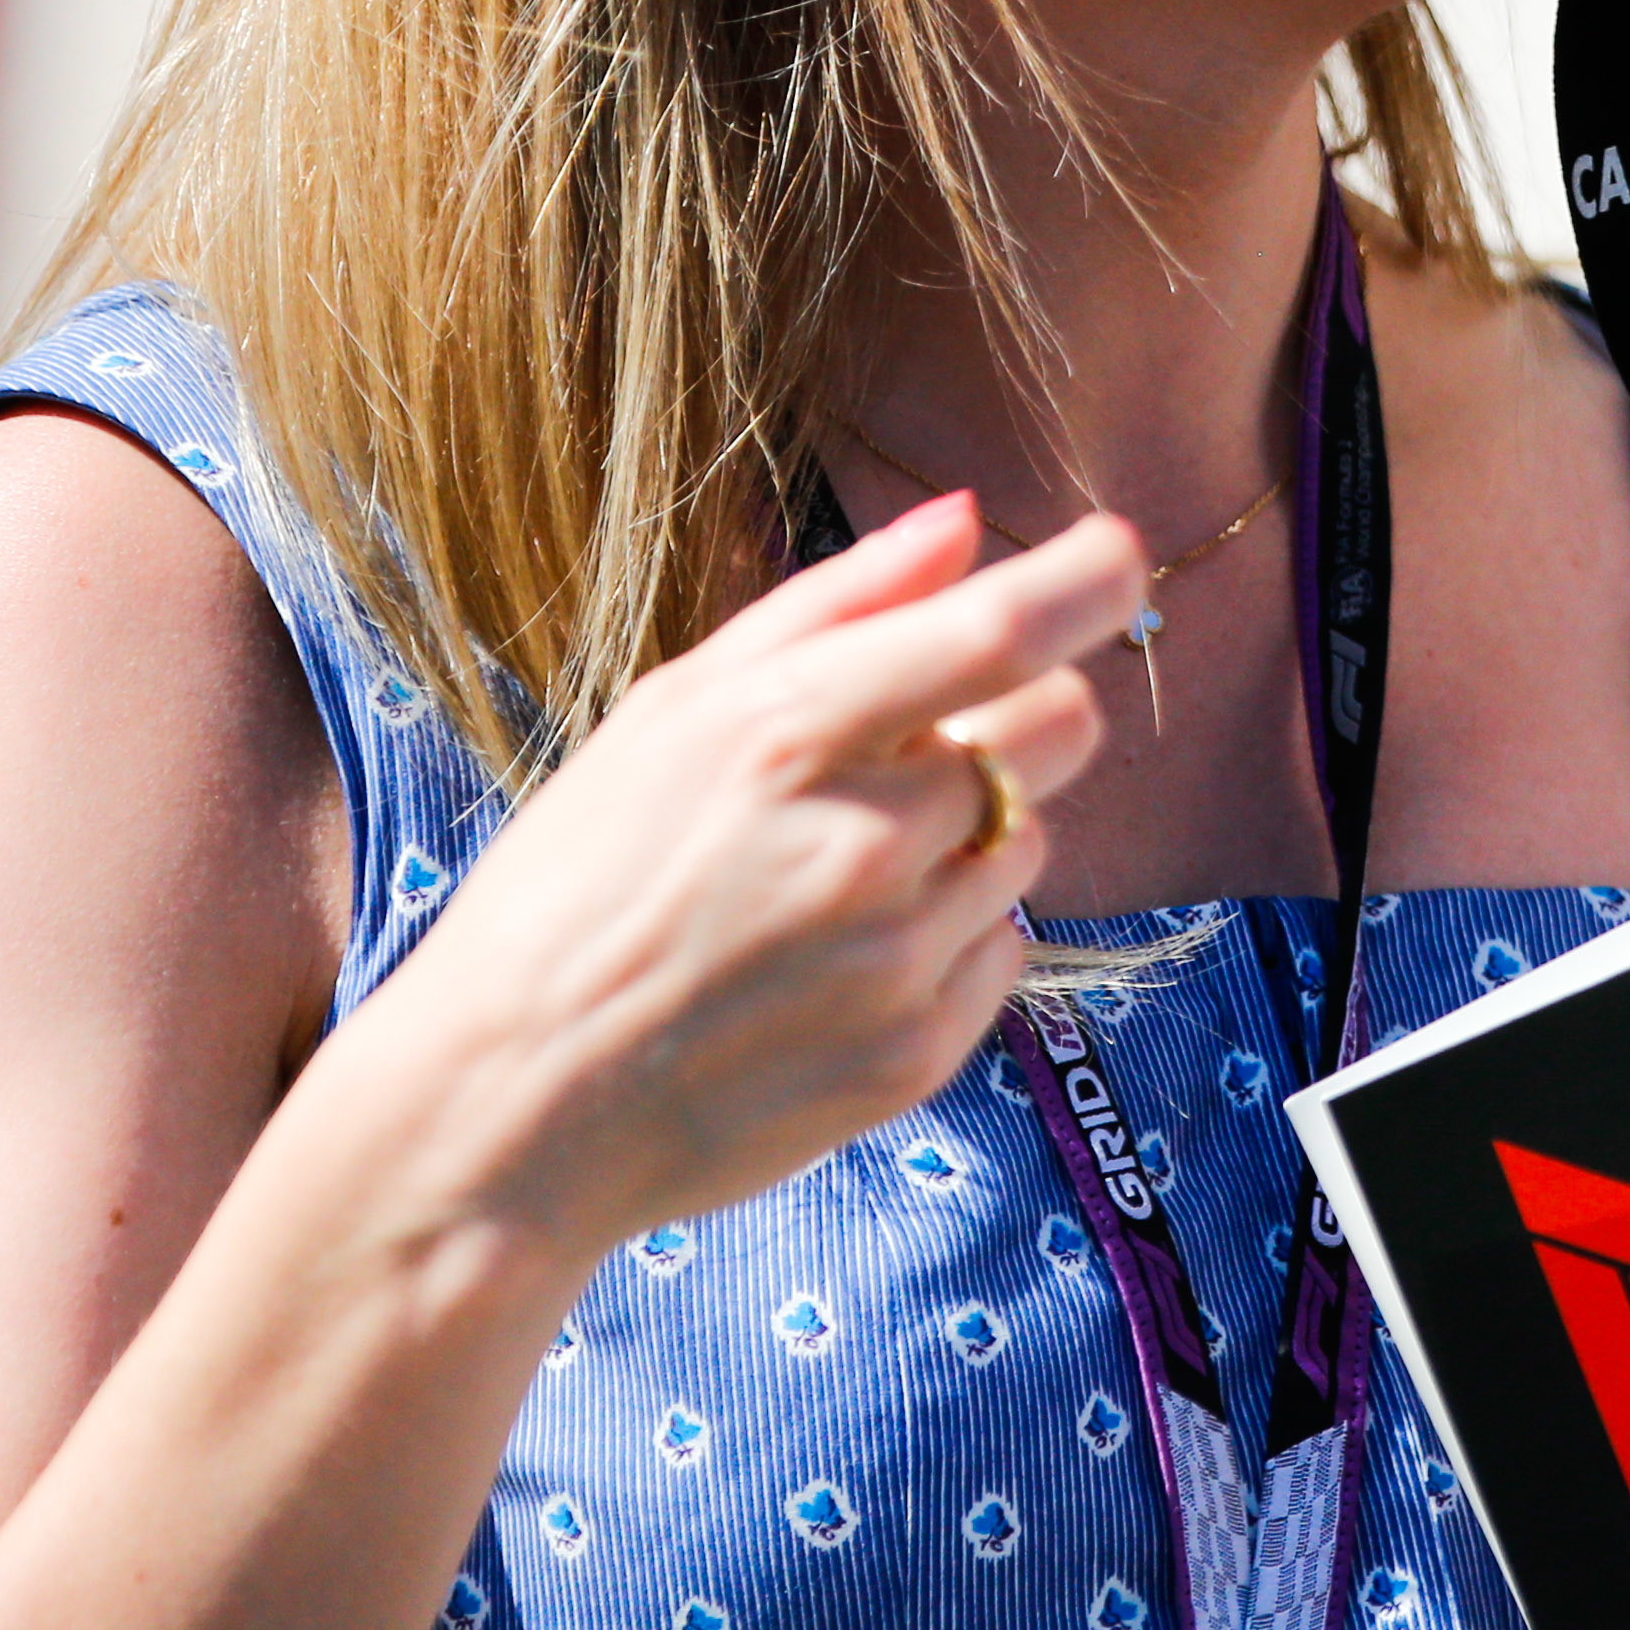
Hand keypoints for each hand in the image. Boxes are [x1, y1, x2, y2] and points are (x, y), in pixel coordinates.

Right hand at [328, 492, 1140, 1247]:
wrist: (509, 1108)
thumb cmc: (574, 885)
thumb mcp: (670, 713)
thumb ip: (833, 604)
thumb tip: (965, 521)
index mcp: (784, 737)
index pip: (999, 632)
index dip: (1086, 580)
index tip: (1120, 555)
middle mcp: (859, 845)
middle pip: (1058, 729)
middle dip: (1024, 713)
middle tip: (936, 739)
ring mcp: (895, 960)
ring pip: (1031, 842)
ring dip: (970, 835)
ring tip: (838, 873)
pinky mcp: (916, 1057)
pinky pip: (1003, 949)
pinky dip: (953, 934)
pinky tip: (843, 955)